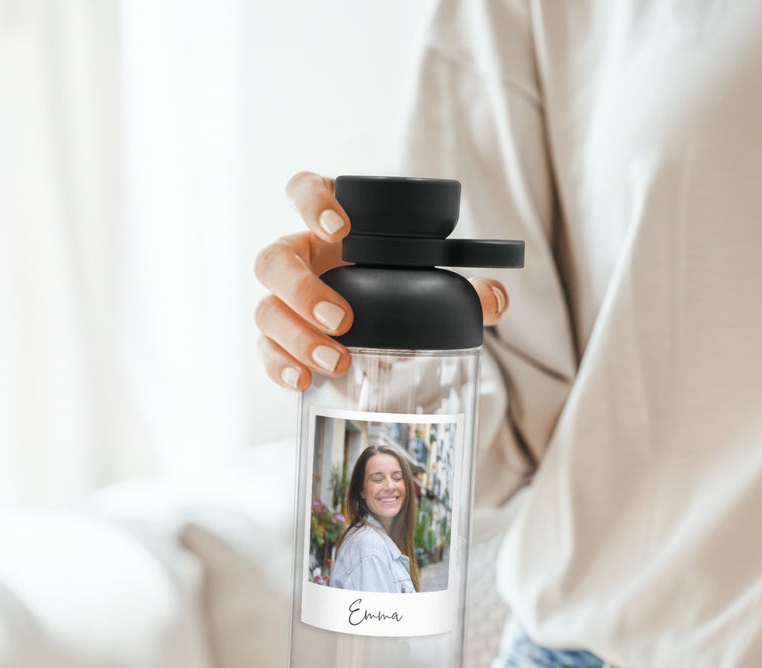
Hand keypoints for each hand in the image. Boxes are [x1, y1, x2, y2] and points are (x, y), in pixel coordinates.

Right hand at [254, 171, 509, 390]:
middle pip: (274, 261)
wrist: (380, 320)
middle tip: (344, 319)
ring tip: (337, 361)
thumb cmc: (396, 284)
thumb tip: (496, 300)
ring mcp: (283, 301)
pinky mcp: (279, 339)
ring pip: (266, 310)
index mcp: (328, 225)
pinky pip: (265, 351)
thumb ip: (465, 288)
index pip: (302, 191)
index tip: (339, 227)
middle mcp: (299, 258)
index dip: (312, 203)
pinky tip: (304, 381)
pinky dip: (279, 367)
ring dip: (297, 337)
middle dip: (304, 291)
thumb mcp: (427, 280)